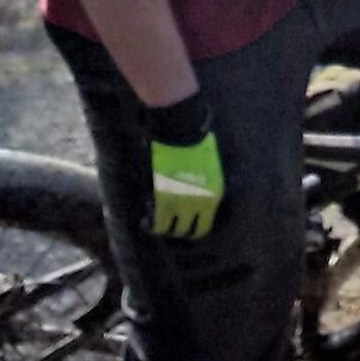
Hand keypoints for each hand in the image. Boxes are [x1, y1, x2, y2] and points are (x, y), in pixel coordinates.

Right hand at [147, 92, 224, 239]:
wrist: (181, 129)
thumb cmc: (197, 140)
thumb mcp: (209, 166)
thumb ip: (204, 183)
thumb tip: (200, 190)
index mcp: (213, 194)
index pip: (203, 224)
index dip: (193, 227)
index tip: (186, 225)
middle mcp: (199, 203)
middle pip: (188, 230)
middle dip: (179, 230)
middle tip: (171, 227)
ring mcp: (180, 202)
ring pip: (171, 229)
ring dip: (165, 228)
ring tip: (158, 226)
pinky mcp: (162, 197)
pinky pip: (157, 221)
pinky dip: (152, 225)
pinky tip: (147, 223)